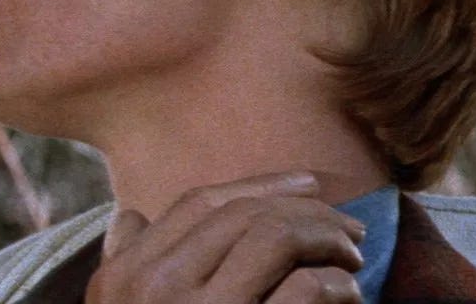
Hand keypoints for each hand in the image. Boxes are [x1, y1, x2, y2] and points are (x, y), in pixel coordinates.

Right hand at [84, 172, 365, 303]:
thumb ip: (123, 266)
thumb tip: (128, 217)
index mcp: (124, 276)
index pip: (199, 203)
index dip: (260, 185)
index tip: (308, 184)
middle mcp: (156, 288)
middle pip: (243, 215)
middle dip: (307, 211)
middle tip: (349, 230)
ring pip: (275, 237)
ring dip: (326, 239)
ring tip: (352, 258)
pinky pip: (305, 290)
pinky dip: (336, 286)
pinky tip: (349, 296)